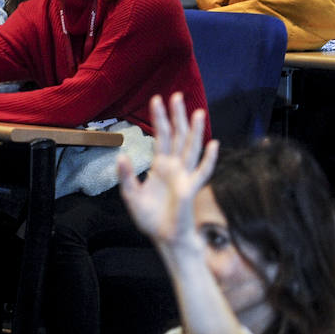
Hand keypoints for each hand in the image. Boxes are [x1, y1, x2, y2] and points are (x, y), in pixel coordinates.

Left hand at [118, 93, 217, 249]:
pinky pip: (203, 172)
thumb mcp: (131, 195)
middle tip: (176, 95)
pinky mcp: (192, 189)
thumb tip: (121, 155)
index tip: (156, 99)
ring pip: (191, 148)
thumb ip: (126, 176)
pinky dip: (209, 159)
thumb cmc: (149, 217)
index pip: (160, 136)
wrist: (164, 237)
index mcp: (160, 165)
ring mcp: (185, 176)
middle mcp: (174, 167)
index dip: (159, 119)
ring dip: (195, 131)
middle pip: (177, 136)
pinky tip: (213, 144)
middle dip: (177, 117)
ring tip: (197, 112)